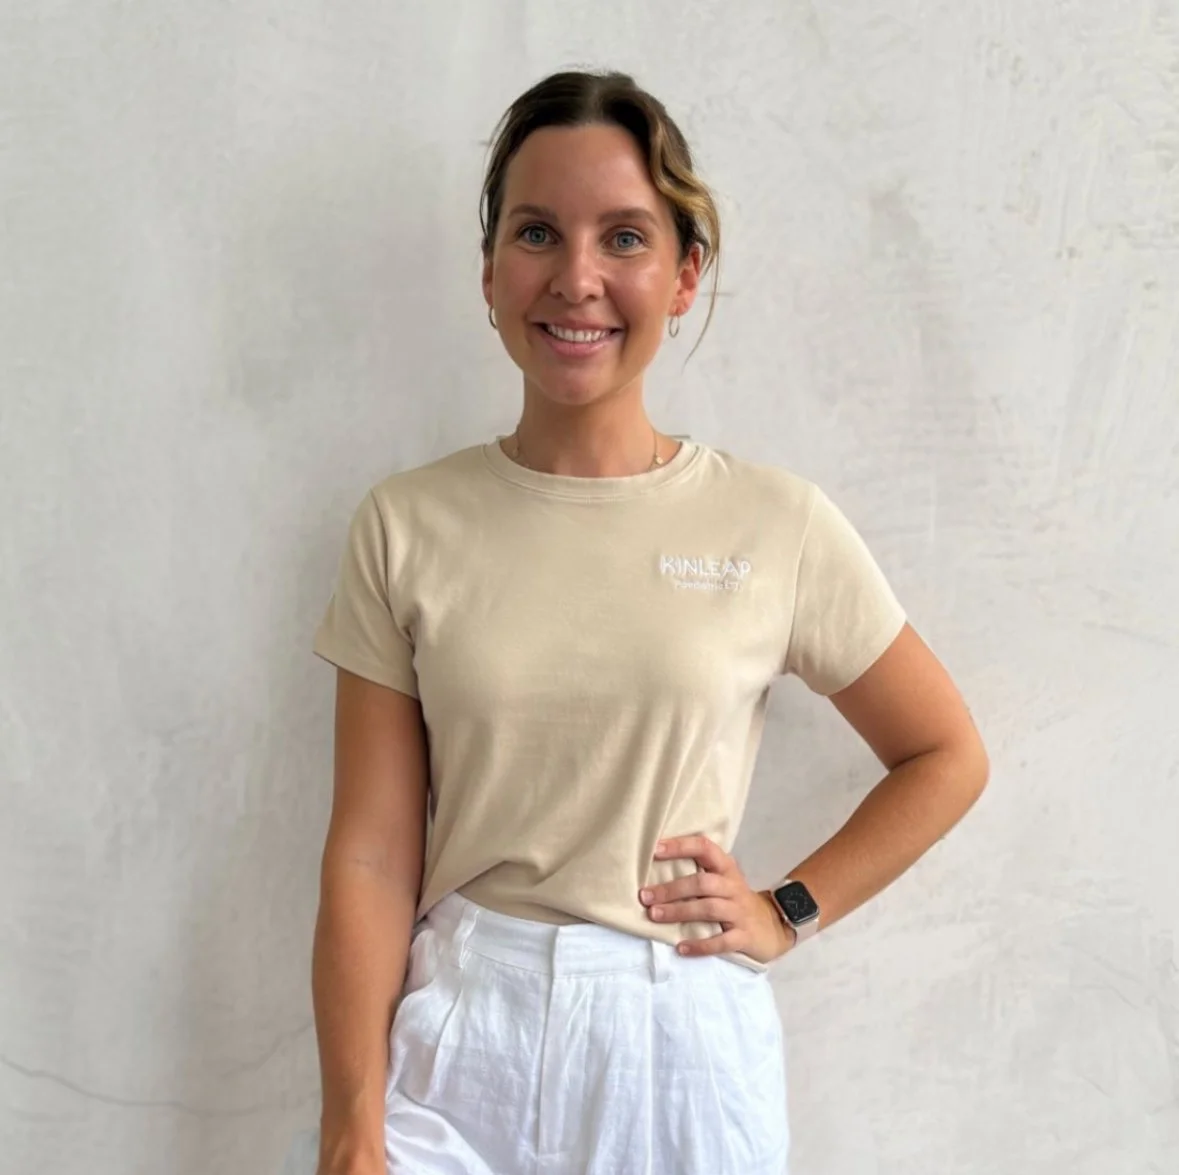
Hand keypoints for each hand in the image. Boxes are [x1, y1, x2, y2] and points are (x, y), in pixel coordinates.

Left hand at [639, 835, 794, 964]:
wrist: (773, 926)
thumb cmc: (735, 900)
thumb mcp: (723, 880)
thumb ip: (698, 873)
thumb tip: (655, 870)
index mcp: (725, 868)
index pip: (704, 848)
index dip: (680, 847)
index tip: (654, 850)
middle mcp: (733, 886)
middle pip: (701, 883)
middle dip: (671, 889)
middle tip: (645, 897)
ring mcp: (740, 912)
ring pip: (708, 909)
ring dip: (679, 912)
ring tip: (655, 916)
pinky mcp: (744, 937)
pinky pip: (721, 942)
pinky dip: (700, 945)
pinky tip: (681, 947)